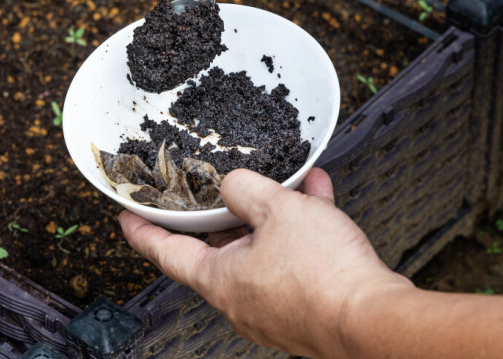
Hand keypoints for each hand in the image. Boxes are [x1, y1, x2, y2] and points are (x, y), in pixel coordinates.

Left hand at [119, 168, 410, 356]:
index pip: (165, 253)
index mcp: (219, 279)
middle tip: (224, 187)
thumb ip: (245, 189)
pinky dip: (301, 229)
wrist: (376, 320)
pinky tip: (318, 197)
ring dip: (274, 214)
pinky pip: (294, 260)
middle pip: (219, 248)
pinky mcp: (304, 307)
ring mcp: (272, 306)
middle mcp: (240, 298)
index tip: (126, 218)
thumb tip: (233, 185)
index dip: (143, 231)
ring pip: (262, 249)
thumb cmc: (324, 276)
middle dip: (227, 212)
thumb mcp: (276, 209)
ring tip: (289, 182)